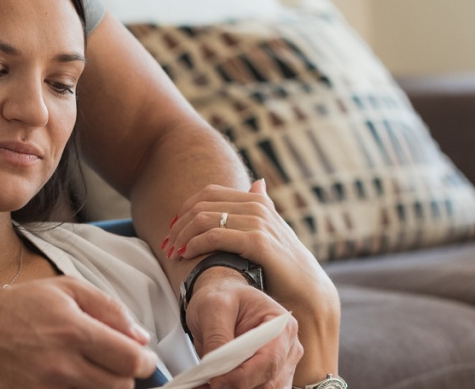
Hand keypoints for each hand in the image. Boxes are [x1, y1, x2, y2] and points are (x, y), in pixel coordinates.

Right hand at [0, 276, 159, 388]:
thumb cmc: (14, 307)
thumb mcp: (65, 289)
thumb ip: (109, 309)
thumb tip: (140, 336)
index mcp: (74, 332)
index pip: (131, 361)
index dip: (146, 362)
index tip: (142, 359)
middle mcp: (61, 366)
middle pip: (120, 388)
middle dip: (124, 376)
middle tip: (113, 364)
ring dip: (100, 387)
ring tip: (86, 371)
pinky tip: (68, 381)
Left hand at [165, 181, 341, 385]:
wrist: (306, 292)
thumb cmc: (283, 266)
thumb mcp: (271, 232)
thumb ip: (260, 209)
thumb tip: (257, 183)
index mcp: (256, 200)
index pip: (208, 193)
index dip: (185, 210)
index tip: (173, 230)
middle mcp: (256, 205)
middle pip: (202, 203)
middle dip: (179, 224)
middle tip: (168, 244)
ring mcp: (258, 221)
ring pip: (204, 218)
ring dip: (182, 235)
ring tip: (174, 252)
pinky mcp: (257, 241)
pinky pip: (214, 235)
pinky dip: (194, 244)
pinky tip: (186, 255)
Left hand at [184, 271, 302, 388]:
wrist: (225, 297)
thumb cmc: (226, 296)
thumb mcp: (214, 306)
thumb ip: (217, 336)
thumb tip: (217, 368)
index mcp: (282, 327)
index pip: (269, 360)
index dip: (243, 376)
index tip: (216, 381)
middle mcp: (287, 349)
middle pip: (268, 382)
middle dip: (236, 386)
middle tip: (207, 383)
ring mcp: (281, 366)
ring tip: (208, 383)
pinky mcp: (268, 378)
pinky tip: (218, 385)